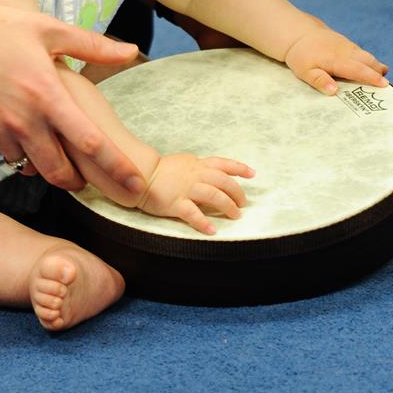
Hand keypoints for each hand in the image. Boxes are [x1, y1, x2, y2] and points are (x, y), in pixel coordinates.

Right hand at [0, 0, 145, 196]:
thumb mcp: (47, 29)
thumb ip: (92, 46)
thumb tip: (132, 51)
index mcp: (47, 95)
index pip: (91, 143)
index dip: (117, 168)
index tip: (136, 185)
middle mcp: (23, 121)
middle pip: (60, 172)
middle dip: (77, 181)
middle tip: (86, 178)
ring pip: (30, 166)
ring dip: (43, 163)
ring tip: (47, 145)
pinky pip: (3, 154)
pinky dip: (14, 148)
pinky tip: (14, 128)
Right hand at [138, 153, 253, 235]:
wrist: (140, 175)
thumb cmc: (161, 171)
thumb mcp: (183, 162)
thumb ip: (199, 167)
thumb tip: (214, 171)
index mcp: (197, 165)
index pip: (222, 164)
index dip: (239, 168)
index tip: (252, 174)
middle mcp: (195, 175)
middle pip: (223, 181)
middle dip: (237, 193)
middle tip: (243, 204)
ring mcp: (185, 189)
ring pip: (213, 195)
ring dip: (227, 206)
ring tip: (235, 215)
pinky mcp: (175, 203)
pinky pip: (192, 213)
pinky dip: (204, 222)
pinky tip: (212, 230)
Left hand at [284, 24, 388, 94]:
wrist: (298, 33)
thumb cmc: (301, 55)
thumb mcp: (305, 71)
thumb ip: (319, 80)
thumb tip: (334, 91)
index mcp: (337, 60)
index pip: (358, 69)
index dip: (372, 78)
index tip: (385, 85)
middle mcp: (346, 51)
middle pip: (368, 61)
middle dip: (378, 71)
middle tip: (386, 84)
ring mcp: (347, 46)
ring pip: (366, 55)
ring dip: (375, 65)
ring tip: (382, 75)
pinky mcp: (347, 44)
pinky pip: (361, 52)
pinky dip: (368, 60)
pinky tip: (371, 67)